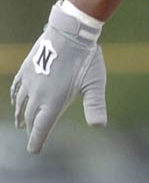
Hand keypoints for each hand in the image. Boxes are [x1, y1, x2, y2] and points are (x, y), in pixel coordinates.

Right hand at [10, 3, 106, 153]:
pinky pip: (17, 87)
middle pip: (31, 117)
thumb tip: (99, 126)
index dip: (37, 140)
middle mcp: (38, 95)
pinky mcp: (27, 68)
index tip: (34, 150)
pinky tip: (16, 99)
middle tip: (33, 137)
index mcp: (53, 102)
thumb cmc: (86, 59)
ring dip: (21, 115)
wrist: (70, 32)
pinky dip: (15, 97)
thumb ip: (95, 105)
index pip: (41, 128)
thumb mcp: (95, 83)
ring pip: (21, 103)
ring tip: (20, 122)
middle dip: (31, 129)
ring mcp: (30, 81)